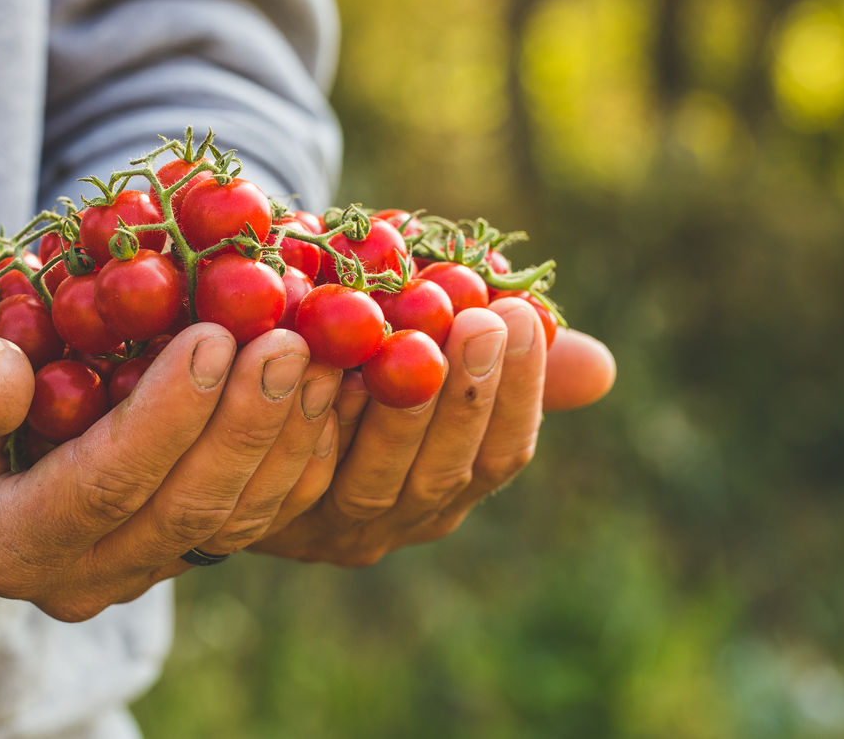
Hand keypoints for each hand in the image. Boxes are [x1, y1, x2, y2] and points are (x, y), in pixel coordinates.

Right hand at [0, 302, 336, 620]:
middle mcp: (77, 575)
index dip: (166, 414)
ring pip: (234, 520)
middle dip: (246, 425)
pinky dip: (297, 452)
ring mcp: (135, 566)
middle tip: (290, 341)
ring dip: (287, 437)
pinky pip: (254, 511)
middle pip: (185, 512)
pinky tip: (327, 385)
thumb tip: (6, 385)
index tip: (214, 335)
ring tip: (323, 353)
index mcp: (5, 543)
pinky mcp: (177, 541)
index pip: (104, 485)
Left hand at [250, 297, 614, 564]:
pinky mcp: (263, 512)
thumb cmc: (357, 356)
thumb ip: (507, 362)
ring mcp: (327, 525)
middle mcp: (391, 520)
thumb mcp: (434, 349)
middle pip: (442, 476)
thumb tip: (603, 370)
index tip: (523, 318)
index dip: (519, 392)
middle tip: (479, 318)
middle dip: (466, 397)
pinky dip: (314, 416)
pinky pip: (296, 471)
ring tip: (412, 334)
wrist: (241, 375)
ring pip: (375, 483)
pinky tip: (321, 356)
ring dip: (398, 410)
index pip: (501, 458)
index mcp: (446, 490)